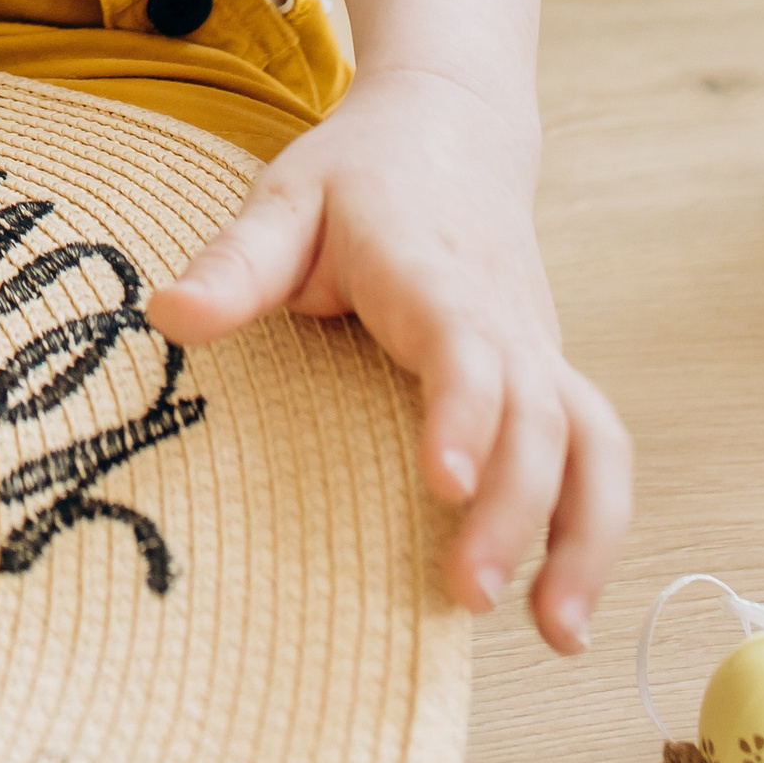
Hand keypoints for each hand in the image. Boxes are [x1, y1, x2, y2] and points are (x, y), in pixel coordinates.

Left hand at [145, 68, 629, 652]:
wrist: (453, 127)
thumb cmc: (359, 174)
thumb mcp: (285, 200)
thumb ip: (235, 262)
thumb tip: (167, 317)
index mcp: (432, 274)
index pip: (464, 345)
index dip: (465, 412)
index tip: (444, 481)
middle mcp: (503, 319)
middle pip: (538, 416)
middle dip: (514, 509)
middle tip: (467, 594)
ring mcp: (539, 351)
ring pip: (595, 443)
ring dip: (584, 537)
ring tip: (556, 636)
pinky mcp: (552, 378)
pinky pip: (596, 454)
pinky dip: (593, 529)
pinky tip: (562, 609)